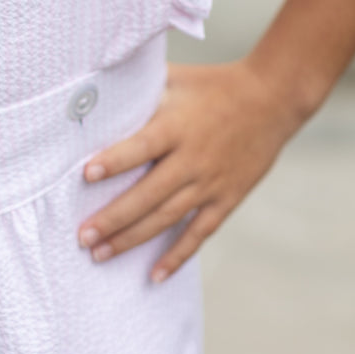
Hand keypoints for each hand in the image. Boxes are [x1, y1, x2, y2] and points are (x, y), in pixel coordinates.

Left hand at [77, 58, 300, 282]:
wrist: (272, 99)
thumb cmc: (216, 84)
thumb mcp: (177, 78)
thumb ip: (142, 88)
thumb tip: (100, 87)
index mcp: (177, 126)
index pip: (141, 147)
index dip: (114, 161)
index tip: (86, 175)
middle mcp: (192, 158)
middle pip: (148, 194)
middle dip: (113, 218)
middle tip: (82, 237)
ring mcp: (210, 182)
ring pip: (167, 218)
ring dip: (132, 238)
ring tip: (100, 254)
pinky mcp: (227, 198)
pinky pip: (199, 232)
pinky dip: (177, 256)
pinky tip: (154, 275)